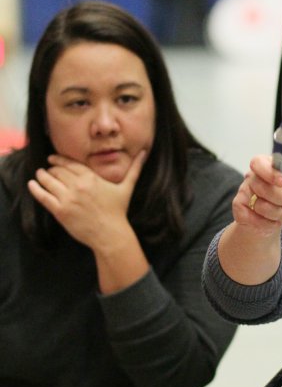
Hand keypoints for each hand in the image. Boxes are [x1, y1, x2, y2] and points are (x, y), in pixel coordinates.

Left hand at [27, 151, 145, 250]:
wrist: (110, 234)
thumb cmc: (118, 211)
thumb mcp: (127, 187)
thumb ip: (134, 168)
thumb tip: (145, 152)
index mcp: (91, 177)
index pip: (69, 163)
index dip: (59, 160)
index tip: (53, 159)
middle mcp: (77, 185)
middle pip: (57, 171)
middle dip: (50, 168)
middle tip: (46, 168)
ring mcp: (67, 198)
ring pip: (48, 181)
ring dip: (41, 176)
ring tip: (39, 175)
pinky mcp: (60, 211)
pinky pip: (43, 196)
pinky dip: (35, 189)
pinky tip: (32, 184)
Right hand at [232, 154, 281, 237]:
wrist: (273, 223)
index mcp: (265, 167)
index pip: (258, 163)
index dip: (270, 173)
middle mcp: (251, 177)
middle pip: (262, 187)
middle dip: (280, 198)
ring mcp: (242, 192)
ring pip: (260, 205)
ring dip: (276, 213)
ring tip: (277, 212)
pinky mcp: (237, 207)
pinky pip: (253, 218)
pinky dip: (267, 223)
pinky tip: (268, 221)